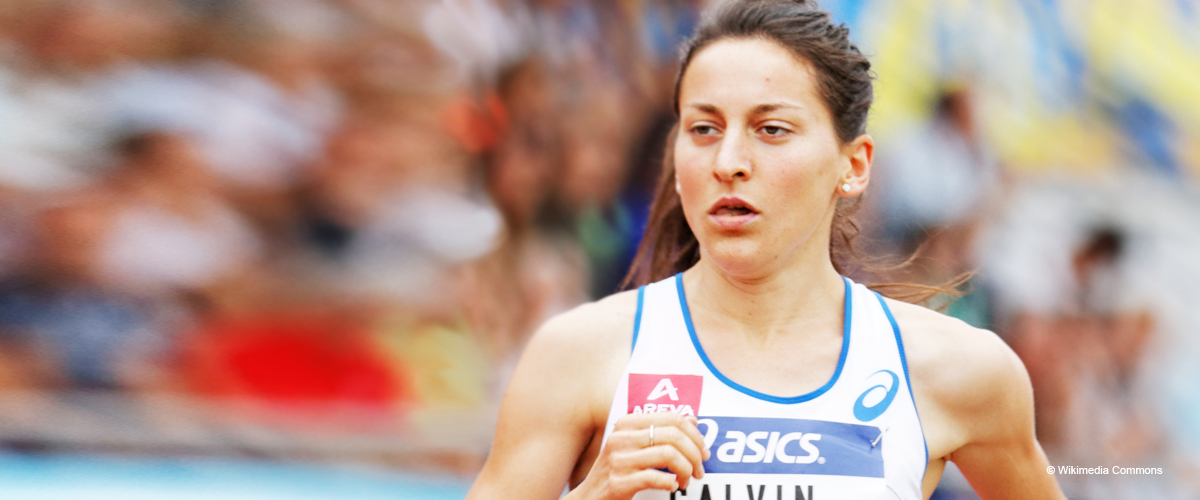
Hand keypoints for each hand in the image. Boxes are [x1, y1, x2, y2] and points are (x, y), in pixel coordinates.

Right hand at [570, 412, 711, 499]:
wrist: (589, 497)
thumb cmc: (616, 471)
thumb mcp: (635, 446)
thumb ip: (661, 431)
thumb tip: (692, 419)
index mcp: (627, 424)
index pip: (671, 418)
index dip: (694, 434)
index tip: (702, 451)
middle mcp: (621, 438)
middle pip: (673, 435)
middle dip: (695, 454)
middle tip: (699, 469)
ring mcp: (619, 460)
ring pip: (668, 455)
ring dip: (685, 470)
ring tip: (686, 480)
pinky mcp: (619, 482)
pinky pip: (655, 478)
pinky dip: (670, 482)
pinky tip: (672, 486)